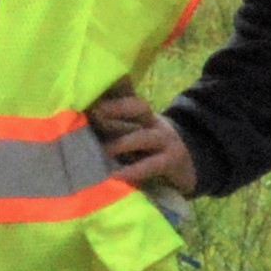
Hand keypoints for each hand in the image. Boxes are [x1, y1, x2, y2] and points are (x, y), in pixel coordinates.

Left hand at [85, 84, 196, 202]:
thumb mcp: (134, 135)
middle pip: (138, 107)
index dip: (110, 94)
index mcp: (143, 114)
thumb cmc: (150, 152)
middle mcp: (154, 123)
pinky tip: (116, 176)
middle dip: (116, 108)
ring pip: (142, 136)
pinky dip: (132, 171)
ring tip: (102, 152)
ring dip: (120, 144)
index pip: (127, 96)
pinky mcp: (171, 161)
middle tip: (94, 115)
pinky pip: (151, 164)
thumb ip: (114, 129)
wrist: (188, 168)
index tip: (89, 96)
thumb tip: (82, 122)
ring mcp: (165, 140)